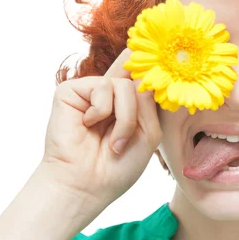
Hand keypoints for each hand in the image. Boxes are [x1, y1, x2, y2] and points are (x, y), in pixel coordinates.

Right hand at [40, 48, 162, 210]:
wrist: (86, 186)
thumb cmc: (117, 166)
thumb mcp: (148, 132)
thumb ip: (149, 101)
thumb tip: (142, 70)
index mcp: (128, 100)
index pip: (142, 72)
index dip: (152, 63)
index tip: (168, 52)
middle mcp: (109, 91)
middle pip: (137, 77)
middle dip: (138, 110)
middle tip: (127, 137)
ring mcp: (90, 89)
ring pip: (124, 85)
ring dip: (124, 118)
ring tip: (112, 142)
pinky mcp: (70, 90)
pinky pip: (102, 86)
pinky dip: (101, 111)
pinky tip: (88, 126)